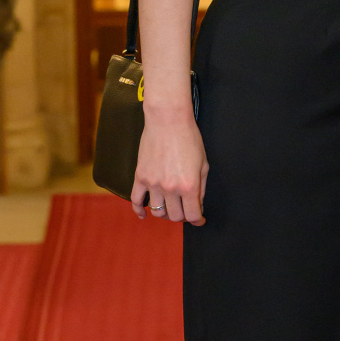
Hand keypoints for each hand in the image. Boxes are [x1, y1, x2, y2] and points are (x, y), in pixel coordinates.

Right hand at [131, 110, 208, 224]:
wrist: (168, 120)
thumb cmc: (189, 138)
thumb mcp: (203, 164)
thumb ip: (201, 187)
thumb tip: (198, 205)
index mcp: (189, 185)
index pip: (192, 215)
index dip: (198, 220)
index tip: (199, 220)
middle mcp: (170, 188)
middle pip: (175, 216)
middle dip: (183, 216)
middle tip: (186, 210)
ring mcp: (153, 183)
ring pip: (158, 211)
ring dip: (165, 213)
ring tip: (170, 207)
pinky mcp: (140, 176)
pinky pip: (136, 200)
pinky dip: (139, 210)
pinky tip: (144, 214)